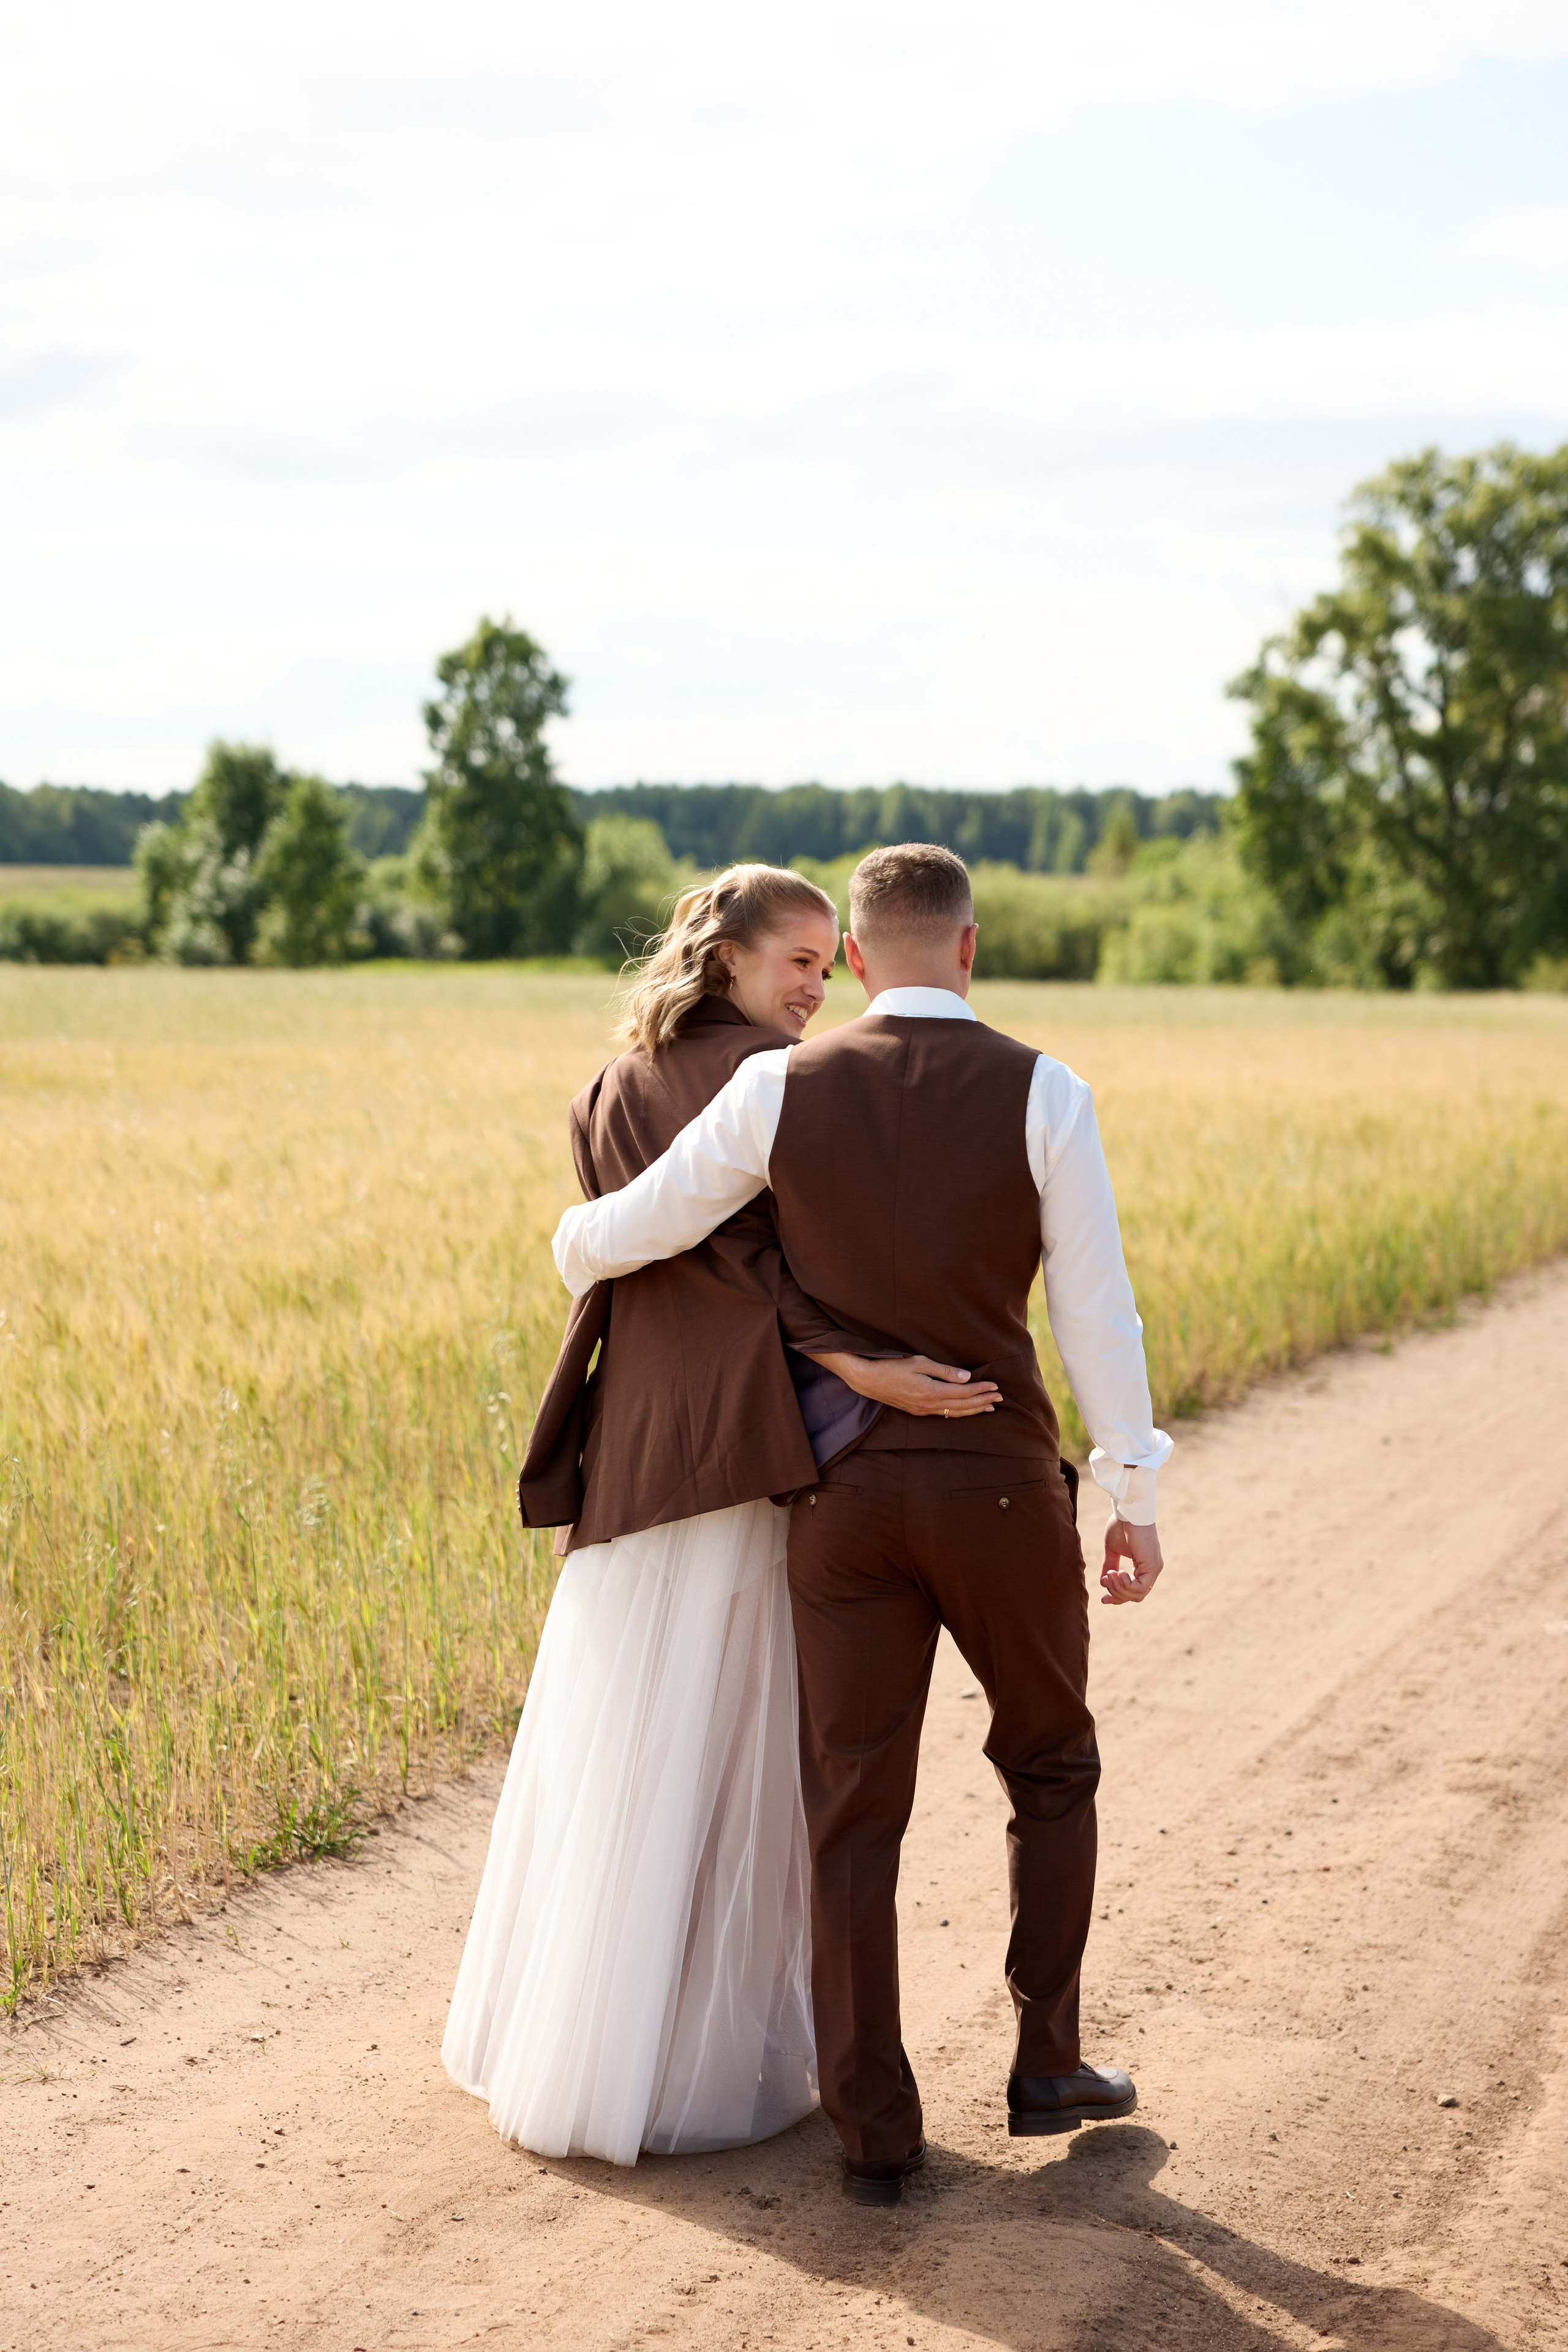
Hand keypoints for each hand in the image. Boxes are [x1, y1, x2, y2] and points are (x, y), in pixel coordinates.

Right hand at [804, 1351, 1002, 1417]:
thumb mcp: (920, 1363)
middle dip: (983, 1402)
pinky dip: (959, 1412)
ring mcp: (923, 1411)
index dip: (981, 1390)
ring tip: (988, 1407)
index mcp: (931, 1392)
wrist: (869, 1381)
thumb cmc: (893, 1366)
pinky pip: (944, 1414)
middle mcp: (929, 1405)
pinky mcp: (918, 1412)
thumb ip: (945, 1371)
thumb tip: (968, 1378)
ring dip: (974, 1410)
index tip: (995, 1386)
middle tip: (999, 1399)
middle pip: (963, 1407)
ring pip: (955, 1413)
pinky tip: (965, 1410)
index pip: (964, 1393)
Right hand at [1100, 1515, 1163, 1604]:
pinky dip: (1126, 1585)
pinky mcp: (1153, 1566)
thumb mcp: (1112, 1550)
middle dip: (1117, 1595)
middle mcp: (1151, 1570)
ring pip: (1138, 1595)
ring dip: (1119, 1588)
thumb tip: (1104, 1582)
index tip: (1103, 1599)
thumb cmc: (1121, 1525)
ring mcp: (1154, 1568)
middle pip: (1136, 1596)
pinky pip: (1140, 1588)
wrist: (1128, 1510)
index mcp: (1144, 1566)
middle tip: (1105, 1583)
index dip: (1118, 1597)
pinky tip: (1118, 1573)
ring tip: (1110, 1574)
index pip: (1133, 1590)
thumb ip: (1110, 1566)